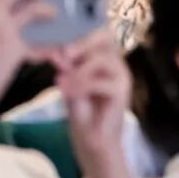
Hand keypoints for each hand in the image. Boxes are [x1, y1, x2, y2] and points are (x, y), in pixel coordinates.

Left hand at [52, 30, 130, 166]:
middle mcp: (117, 65)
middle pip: (106, 40)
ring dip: (78, 70)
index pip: (99, 35)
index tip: (59, 45)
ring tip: (60, 82)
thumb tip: (56, 53)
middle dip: (83, 44)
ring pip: (102, 60)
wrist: (93, 141)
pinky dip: (80, 86)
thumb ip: (66, 70)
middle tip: (65, 54)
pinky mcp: (122, 92)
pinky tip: (66, 93)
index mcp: (106, 60)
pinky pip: (100, 82)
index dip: (81, 36)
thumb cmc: (83, 113)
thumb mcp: (70, 86)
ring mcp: (122, 78)